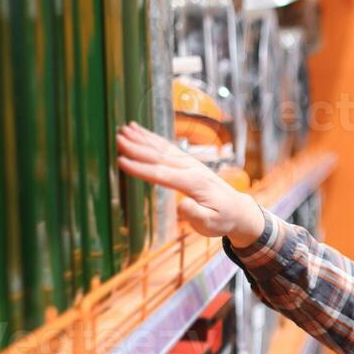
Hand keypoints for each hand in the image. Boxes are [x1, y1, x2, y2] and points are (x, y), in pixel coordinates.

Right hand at [116, 122, 265, 247]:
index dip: (141, 169)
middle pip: (159, 156)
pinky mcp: (187, 162)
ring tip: (123, 129)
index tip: (122, 162)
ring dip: (142, 138)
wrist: (237, 209)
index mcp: (193, 183)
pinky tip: (139, 131)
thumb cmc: (222, 219)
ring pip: (162, 147)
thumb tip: (183, 205)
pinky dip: (152, 138)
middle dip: (137, 147)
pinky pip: (167, 146)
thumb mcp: (211, 224)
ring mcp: (189, 162)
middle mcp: (190, 168)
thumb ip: (196, 215)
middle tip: (116, 138)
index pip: (162, 174)